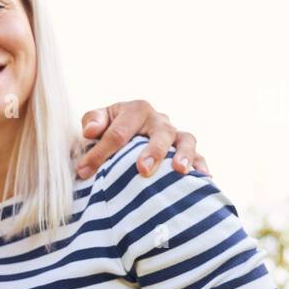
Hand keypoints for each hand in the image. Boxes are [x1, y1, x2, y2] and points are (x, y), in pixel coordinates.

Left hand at [76, 100, 208, 179]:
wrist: (129, 131)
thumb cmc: (110, 128)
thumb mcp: (98, 120)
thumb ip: (92, 121)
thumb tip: (90, 131)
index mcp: (136, 110)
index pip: (118, 132)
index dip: (100, 152)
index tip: (84, 171)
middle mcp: (159, 120)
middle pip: (160, 132)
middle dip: (152, 151)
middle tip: (143, 169)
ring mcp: (175, 134)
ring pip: (185, 139)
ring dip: (184, 154)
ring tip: (180, 170)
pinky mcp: (186, 150)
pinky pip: (199, 155)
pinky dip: (201, 165)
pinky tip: (204, 179)